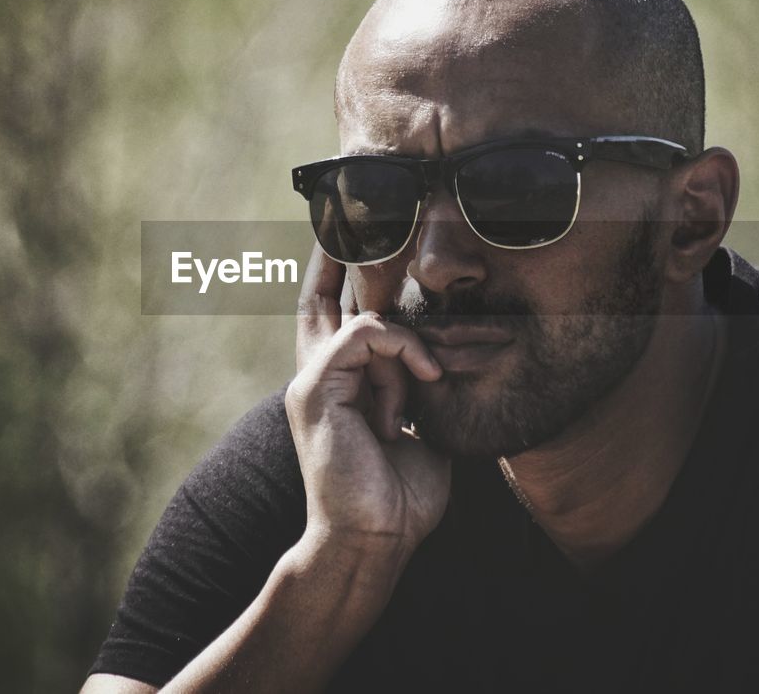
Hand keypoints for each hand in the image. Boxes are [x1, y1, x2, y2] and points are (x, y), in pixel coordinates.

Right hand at [285, 245, 451, 558]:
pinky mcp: (314, 387)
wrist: (376, 539)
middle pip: (320, 296)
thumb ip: (422, 387)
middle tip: (352, 218)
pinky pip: (364, 334)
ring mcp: (310, 379)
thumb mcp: (423, 428)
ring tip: (424, 392)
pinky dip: (402, 351)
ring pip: (366, 319)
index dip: (338, 274)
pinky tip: (422, 382)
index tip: (352, 236)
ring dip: (409, 348)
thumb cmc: (400, 496)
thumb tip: (447, 356)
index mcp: (338, 385)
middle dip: (338, 254)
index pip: (331, 314)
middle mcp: (316, 375)